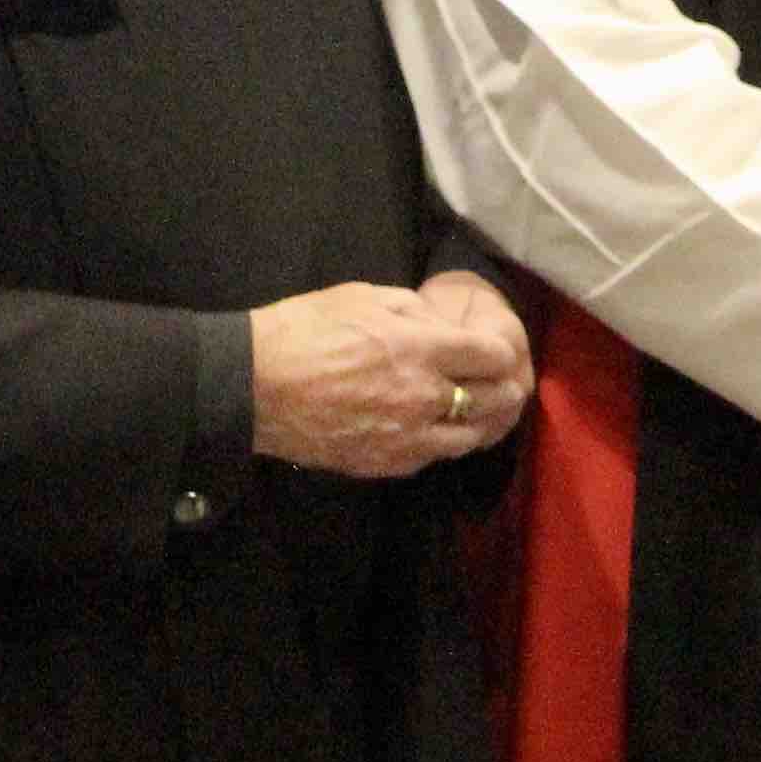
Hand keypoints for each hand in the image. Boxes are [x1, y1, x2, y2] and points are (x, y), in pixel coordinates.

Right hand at [252, 279, 528, 478]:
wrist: (252, 387)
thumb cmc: (303, 330)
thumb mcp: (363, 297)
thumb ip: (413, 311)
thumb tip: (441, 326)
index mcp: (421, 349)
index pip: (492, 357)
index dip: (501, 352)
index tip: (496, 351)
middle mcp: (424, 397)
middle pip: (493, 400)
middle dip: (506, 389)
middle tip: (508, 384)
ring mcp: (407, 437)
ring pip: (470, 437)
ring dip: (483, 423)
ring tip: (482, 411)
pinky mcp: (386, 464)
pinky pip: (433, 457)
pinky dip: (445, 442)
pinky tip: (441, 430)